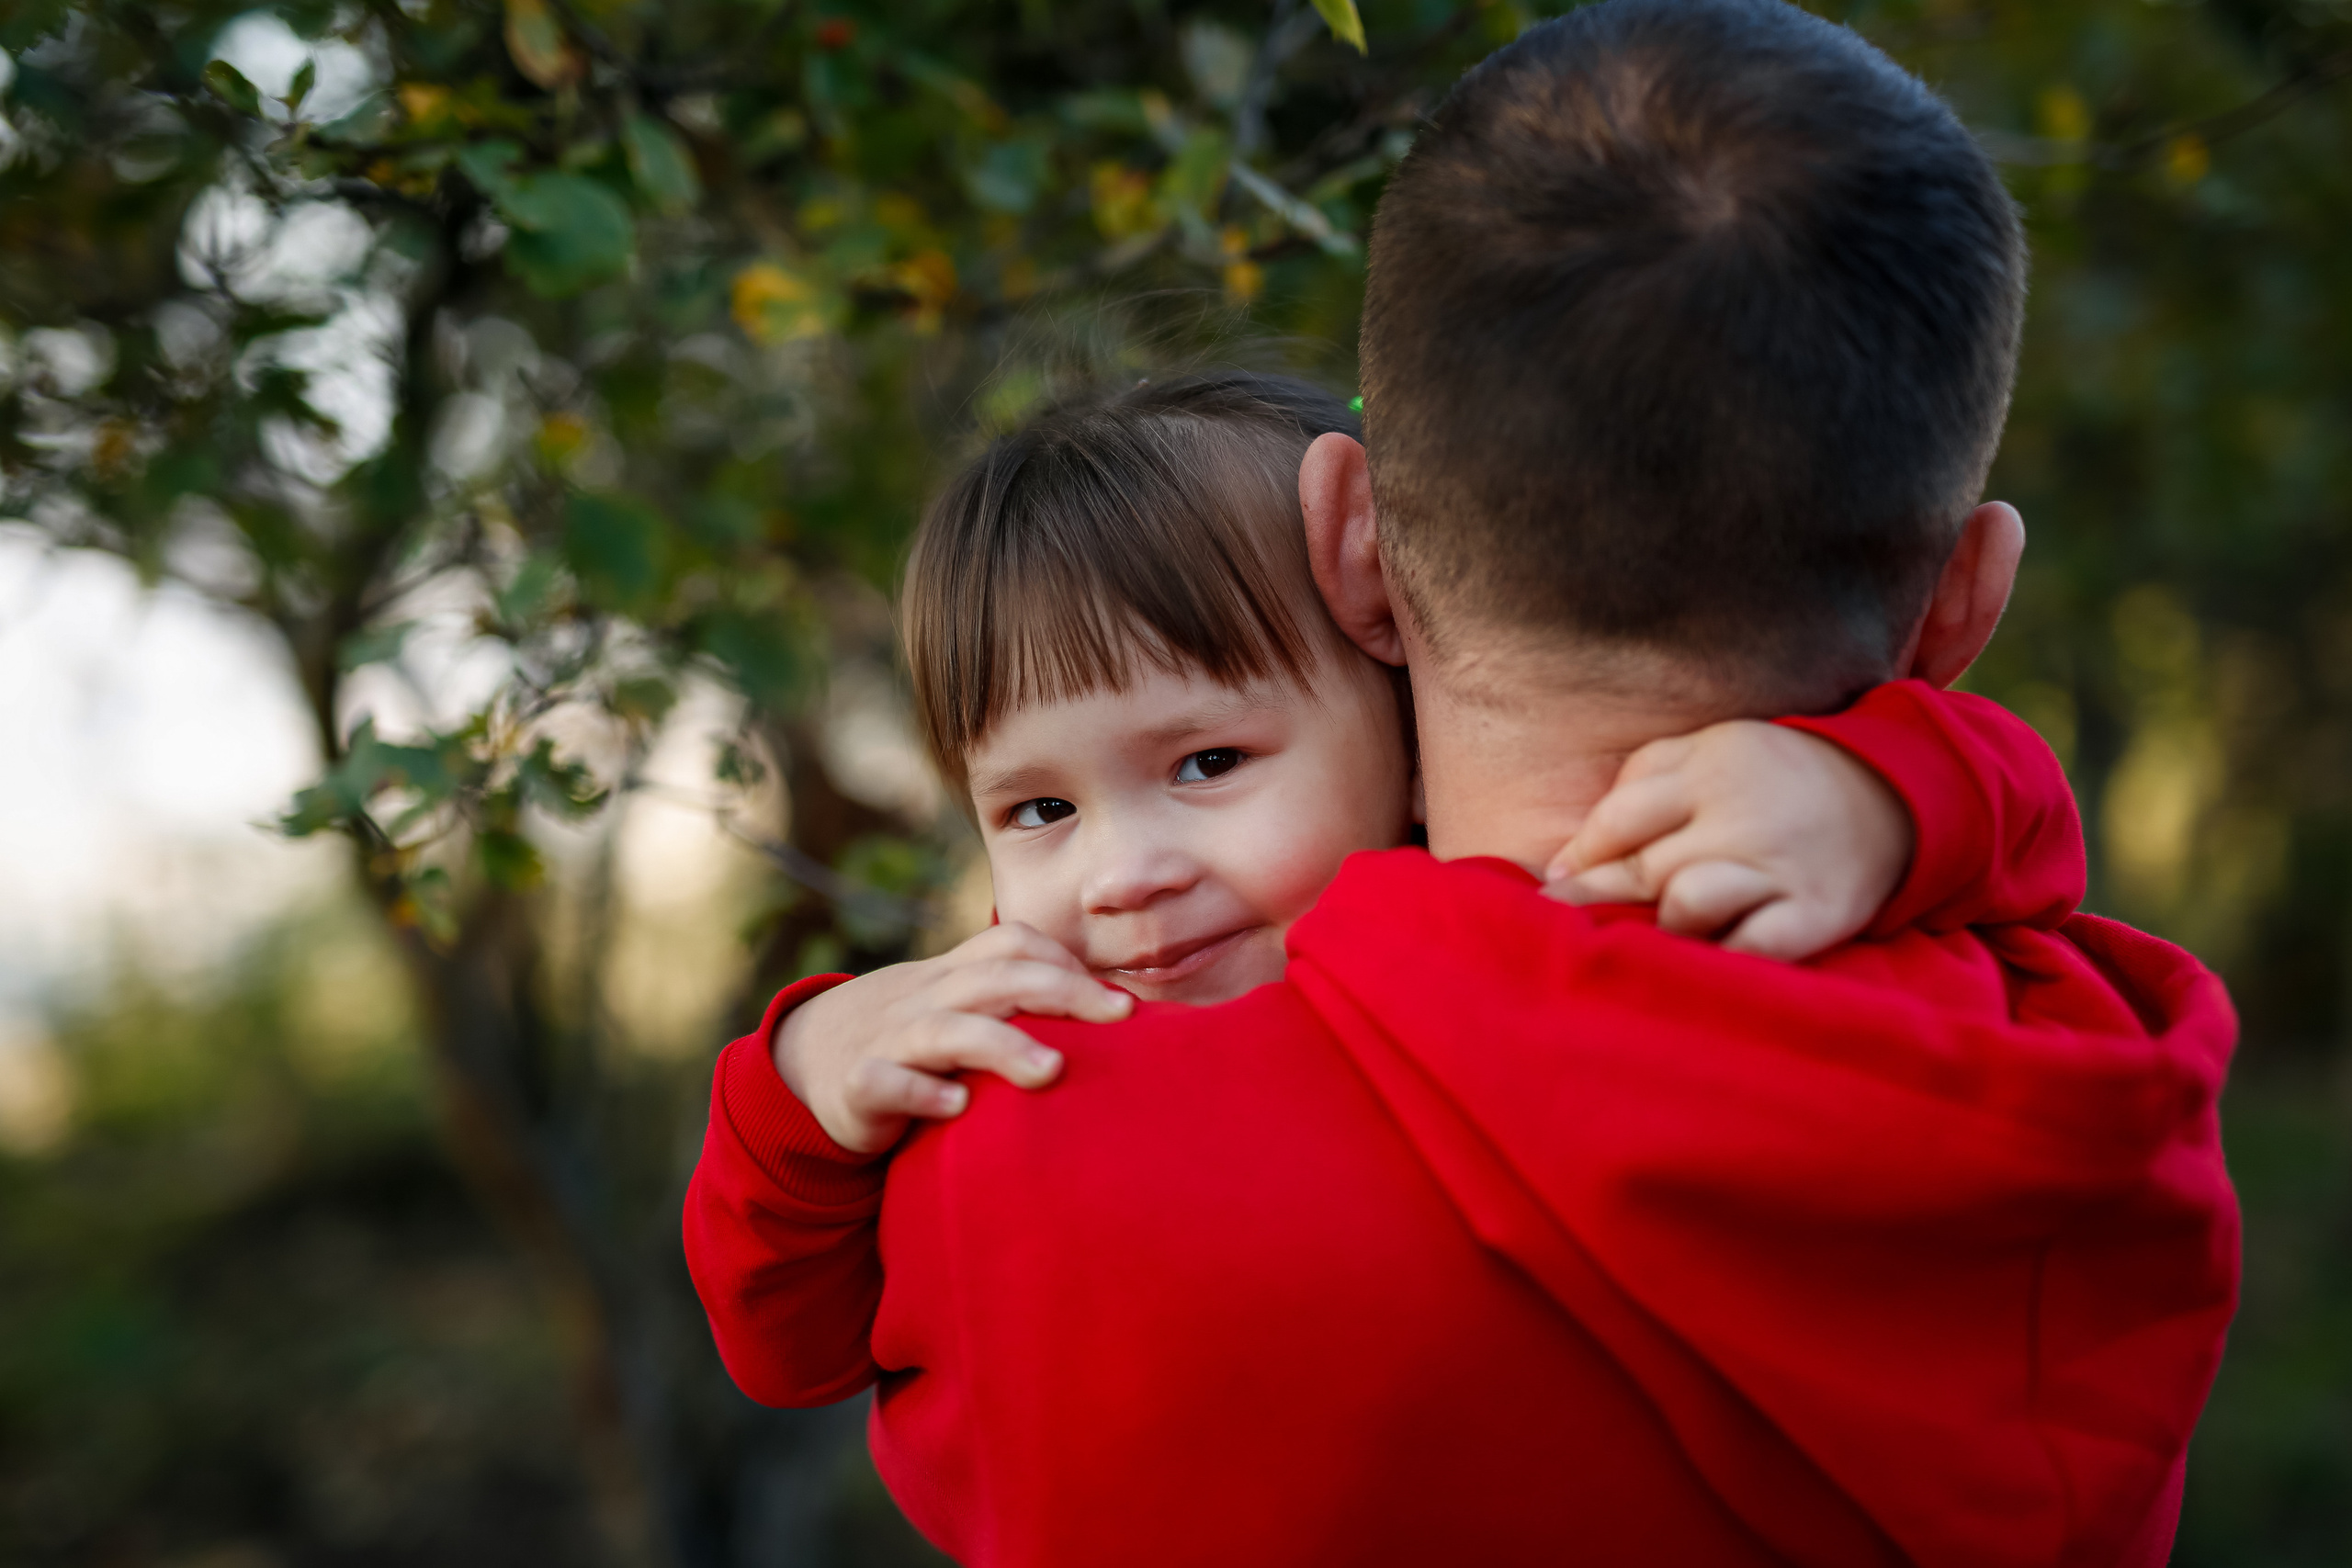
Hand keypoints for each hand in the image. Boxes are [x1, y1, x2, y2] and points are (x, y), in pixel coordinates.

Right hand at [772, 922, 1134, 1153]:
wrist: (806, 1063)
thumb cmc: (911, 1040)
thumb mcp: (956, 1010)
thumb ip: (1015, 1005)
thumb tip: (1110, 1018)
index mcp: (954, 977)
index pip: (1012, 945)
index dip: (1065, 962)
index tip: (1121, 1003)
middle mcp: (926, 998)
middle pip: (997, 979)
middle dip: (1062, 992)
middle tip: (1119, 1017)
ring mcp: (890, 1039)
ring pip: (948, 1030)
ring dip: (1002, 1045)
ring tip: (1051, 1071)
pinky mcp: (859, 1085)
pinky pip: (886, 1081)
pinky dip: (921, 1090)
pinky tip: (957, 1105)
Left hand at [1544, 721, 1912, 961]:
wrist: (1891, 795)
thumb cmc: (1772, 779)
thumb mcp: (1710, 749)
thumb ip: (1642, 779)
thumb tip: (1570, 852)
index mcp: (1708, 770)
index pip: (1619, 820)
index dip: (1579, 858)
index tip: (1553, 885)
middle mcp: (1740, 816)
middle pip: (1644, 868)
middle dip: (1597, 899)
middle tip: (1566, 923)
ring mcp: (1778, 866)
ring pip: (1687, 903)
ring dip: (1662, 926)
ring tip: (1656, 937)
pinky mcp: (1815, 913)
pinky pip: (1753, 947)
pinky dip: (1721, 963)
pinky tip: (1702, 968)